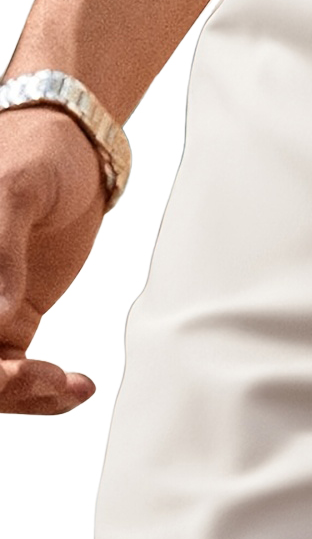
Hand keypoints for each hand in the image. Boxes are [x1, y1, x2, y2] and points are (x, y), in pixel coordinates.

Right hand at [0, 105, 105, 413]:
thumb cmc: (34, 148)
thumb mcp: (16, 188)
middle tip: (45, 379)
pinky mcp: (8, 321)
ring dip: (23, 394)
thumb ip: (1, 246)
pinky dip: (42, 388)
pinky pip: (13, 370)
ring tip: (70, 384)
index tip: (9, 366)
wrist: (74, 144)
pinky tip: (76, 384)